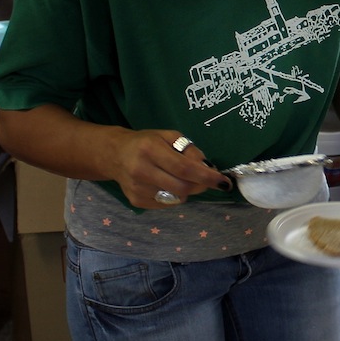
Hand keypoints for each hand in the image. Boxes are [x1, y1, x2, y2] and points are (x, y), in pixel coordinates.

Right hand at [112, 131, 231, 208]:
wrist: (115, 154)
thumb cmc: (147, 143)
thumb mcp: (169, 136)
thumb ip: (190, 150)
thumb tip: (208, 168)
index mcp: (150, 150)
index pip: (184, 168)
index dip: (207, 177)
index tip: (224, 182)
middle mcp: (141, 171)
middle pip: (182, 187)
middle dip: (201, 185)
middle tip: (207, 179)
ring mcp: (137, 189)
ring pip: (176, 198)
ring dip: (188, 190)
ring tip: (181, 178)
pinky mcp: (136, 201)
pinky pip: (166, 204)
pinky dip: (175, 196)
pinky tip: (167, 184)